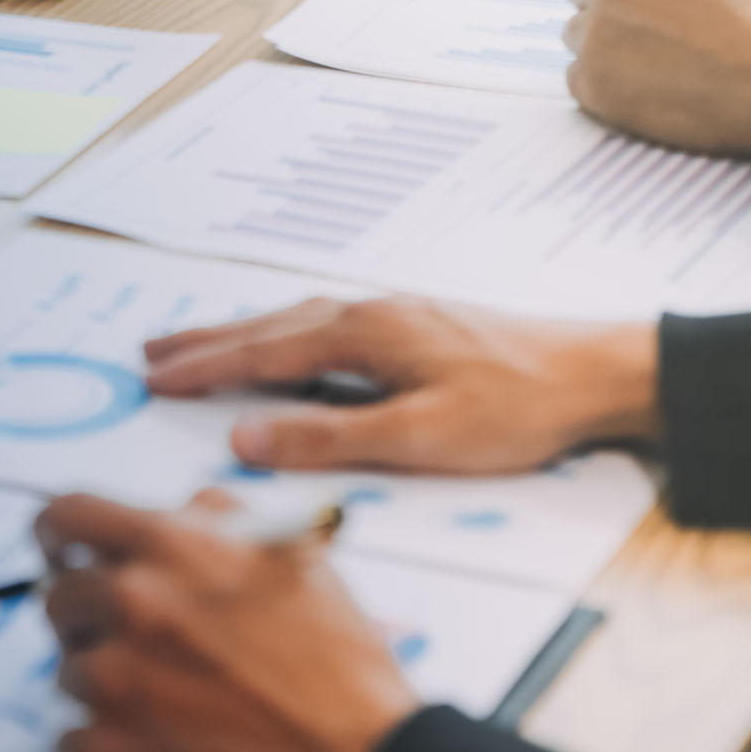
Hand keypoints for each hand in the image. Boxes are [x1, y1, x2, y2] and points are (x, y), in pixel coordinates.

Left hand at [41, 490, 418, 751]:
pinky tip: (160, 746)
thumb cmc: (339, 671)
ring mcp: (114, 683)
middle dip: (92, 618)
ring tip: (174, 702)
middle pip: (60, 600)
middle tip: (139, 642)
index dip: (56, 534)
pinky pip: (72, 740)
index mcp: (173, 549)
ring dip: (107, 684)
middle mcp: (134, 605)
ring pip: (69, 671)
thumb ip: (218, 521)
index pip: (66, 516)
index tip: (58, 550)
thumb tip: (177, 511)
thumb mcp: (292, 557)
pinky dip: (105, 745)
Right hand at [142, 297, 659, 472]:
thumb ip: (330, 439)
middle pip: (269, 327)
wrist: (600, 373)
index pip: (262, 354)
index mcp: (363, 335)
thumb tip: (246, 440)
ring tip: (198, 344)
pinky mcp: (416, 324)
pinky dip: (283, 332)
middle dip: (206, 341)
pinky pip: (323, 323)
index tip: (154, 380)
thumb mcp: (421, 439)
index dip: (204, 368)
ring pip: (295, 320)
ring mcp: (394, 313)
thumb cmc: (519, 408)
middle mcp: (370, 312)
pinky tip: (286, 342)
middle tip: (150, 353)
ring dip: (241, 333)